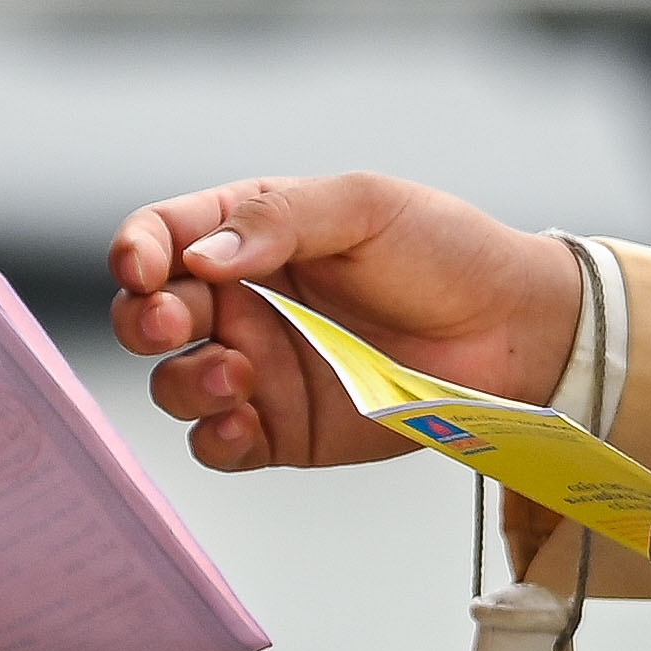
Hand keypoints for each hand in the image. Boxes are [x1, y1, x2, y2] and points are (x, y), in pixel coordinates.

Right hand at [108, 172, 581, 472]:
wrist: (512, 329)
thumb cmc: (445, 251)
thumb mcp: (364, 206)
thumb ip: (281, 219)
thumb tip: (204, 253)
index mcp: (250, 232)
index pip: (165, 235)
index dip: (137, 250)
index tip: (142, 267)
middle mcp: (243, 300)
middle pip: (152, 314)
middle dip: (146, 319)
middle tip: (174, 322)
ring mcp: (259, 367)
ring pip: (175, 383)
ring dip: (184, 382)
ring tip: (234, 375)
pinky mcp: (283, 428)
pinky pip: (220, 444)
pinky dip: (214, 439)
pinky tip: (240, 424)